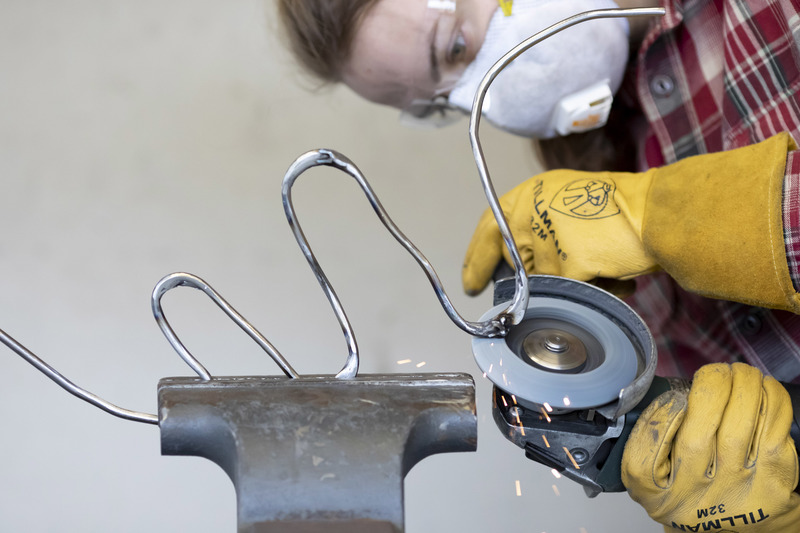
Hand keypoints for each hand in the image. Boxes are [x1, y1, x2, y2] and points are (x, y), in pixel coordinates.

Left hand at [461, 133, 799, 312]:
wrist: (659, 210)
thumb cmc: (621, 208)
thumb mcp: (568, 202)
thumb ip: (540, 225)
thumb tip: (523, 264)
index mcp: (528, 194)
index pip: (488, 229)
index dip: (477, 260)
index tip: (471, 284)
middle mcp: (530, 212)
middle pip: (519, 265)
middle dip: (544, 276)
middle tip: (576, 268)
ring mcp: (547, 239)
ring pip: (546, 283)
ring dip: (575, 283)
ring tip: (605, 263)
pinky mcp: (568, 264)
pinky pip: (570, 295)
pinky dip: (595, 292)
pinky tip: (615, 276)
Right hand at [622, 363, 799, 531]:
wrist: (736, 527)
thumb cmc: (695, 488)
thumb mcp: (655, 474)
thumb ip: (650, 438)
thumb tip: (672, 392)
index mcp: (655, 494)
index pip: (643, 458)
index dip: (661, 416)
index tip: (675, 396)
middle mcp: (692, 501)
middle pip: (695, 440)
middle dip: (711, 388)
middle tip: (718, 372)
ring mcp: (733, 495)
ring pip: (738, 430)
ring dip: (744, 388)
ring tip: (742, 374)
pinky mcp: (770, 488)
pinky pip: (772, 434)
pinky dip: (770, 402)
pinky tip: (764, 389)